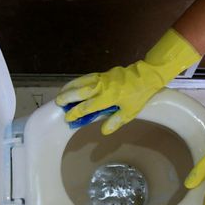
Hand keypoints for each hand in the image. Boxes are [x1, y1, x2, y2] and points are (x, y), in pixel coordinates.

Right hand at [56, 28, 200, 134]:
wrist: (147, 74)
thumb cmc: (139, 94)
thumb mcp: (130, 111)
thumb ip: (116, 121)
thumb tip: (103, 131)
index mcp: (107, 97)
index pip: (87, 106)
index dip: (76, 113)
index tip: (68, 118)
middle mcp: (101, 87)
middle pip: (79, 91)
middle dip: (67, 97)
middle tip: (57, 103)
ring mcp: (101, 78)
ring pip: (80, 82)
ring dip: (69, 88)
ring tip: (61, 94)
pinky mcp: (102, 73)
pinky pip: (85, 78)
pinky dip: (76, 82)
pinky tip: (72, 86)